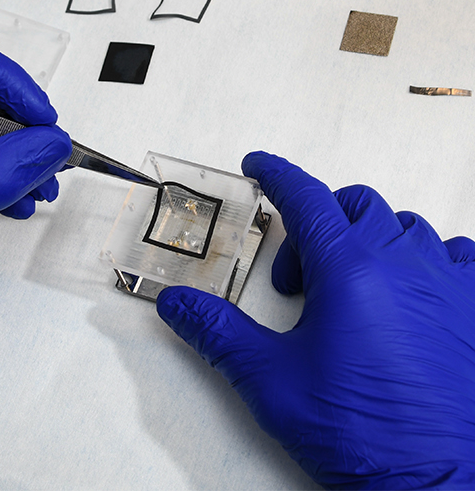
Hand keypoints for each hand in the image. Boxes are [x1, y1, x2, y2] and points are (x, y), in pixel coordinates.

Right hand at [157, 151, 474, 487]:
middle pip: (358, 206)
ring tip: (352, 288)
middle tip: (297, 276)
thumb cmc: (363, 433)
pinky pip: (461, 258)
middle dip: (319, 223)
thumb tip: (179, 304)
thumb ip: (217, 333)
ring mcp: (449, 287)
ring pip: (409, 229)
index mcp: (351, 272)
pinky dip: (431, 261)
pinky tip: (413, 292)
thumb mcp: (268, 380)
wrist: (434, 478)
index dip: (278, 175)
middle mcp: (405, 267)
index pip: (307, 198)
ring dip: (372, 241)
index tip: (262, 166)